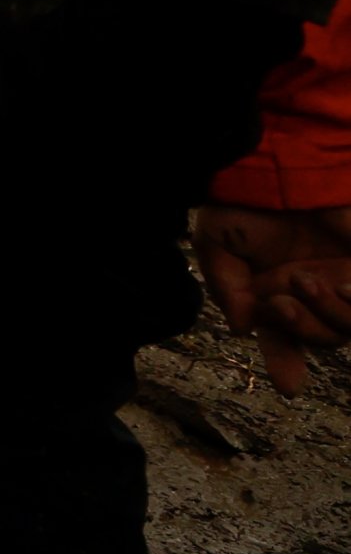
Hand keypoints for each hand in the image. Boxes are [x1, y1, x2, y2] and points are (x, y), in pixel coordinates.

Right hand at [192, 203, 350, 392]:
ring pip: (341, 331)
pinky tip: (338, 284)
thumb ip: (225, 287)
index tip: (290, 387)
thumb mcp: (216, 244)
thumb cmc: (248, 200)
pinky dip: (350, 307)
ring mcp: (341, 282)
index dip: (285, 362)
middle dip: (297, 330)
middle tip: (277, 303)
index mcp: (273, 291)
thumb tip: (240, 329)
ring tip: (305, 279)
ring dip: (323, 316)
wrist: (284, 166)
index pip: (282, 337)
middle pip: (315, 338)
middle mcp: (310, 292)